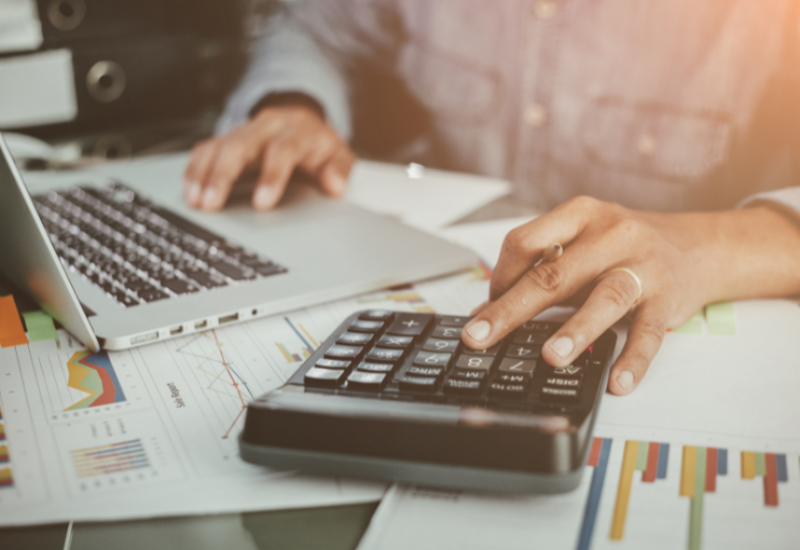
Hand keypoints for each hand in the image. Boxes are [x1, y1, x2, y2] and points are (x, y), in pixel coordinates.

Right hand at [183, 104, 354, 210]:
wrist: (302, 122)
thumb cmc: (317, 145)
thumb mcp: (337, 155)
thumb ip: (339, 170)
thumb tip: (335, 185)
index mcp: (295, 129)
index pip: (281, 150)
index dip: (271, 176)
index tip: (262, 204)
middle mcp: (266, 126)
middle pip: (239, 145)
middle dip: (223, 175)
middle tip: (212, 203)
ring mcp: (244, 130)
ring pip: (217, 146)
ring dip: (203, 174)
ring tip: (195, 200)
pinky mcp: (227, 138)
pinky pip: (205, 149)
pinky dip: (195, 169)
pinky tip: (189, 189)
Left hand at [461, 196, 799, 394]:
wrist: (698, 247)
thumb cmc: (623, 249)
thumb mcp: (580, 248)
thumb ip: (539, 273)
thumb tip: (486, 312)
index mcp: (581, 216)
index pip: (526, 241)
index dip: (500, 276)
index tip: (487, 308)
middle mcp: (611, 234)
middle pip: (554, 273)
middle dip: (512, 308)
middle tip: (481, 337)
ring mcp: (643, 266)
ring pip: (605, 297)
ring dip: (576, 329)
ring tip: (551, 357)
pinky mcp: (669, 298)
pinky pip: (650, 332)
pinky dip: (633, 359)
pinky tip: (617, 382)